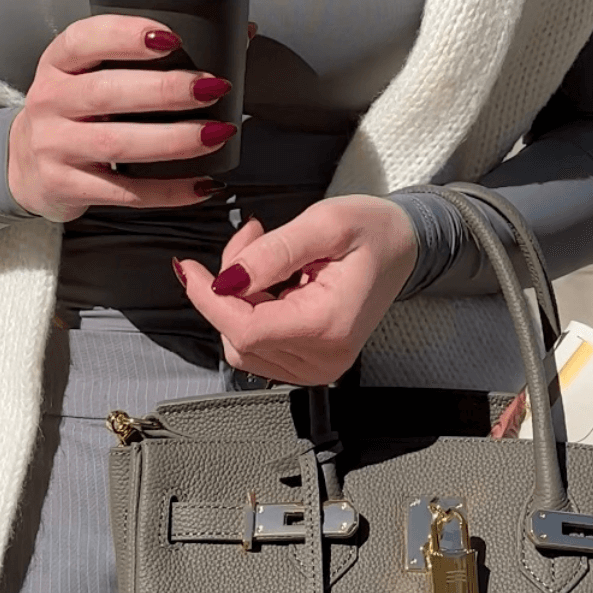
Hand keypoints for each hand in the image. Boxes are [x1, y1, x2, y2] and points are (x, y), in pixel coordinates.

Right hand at [7, 16, 254, 221]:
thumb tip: (238, 33)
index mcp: (57, 64)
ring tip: (217, 134)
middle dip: (165, 91)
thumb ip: (144, 59)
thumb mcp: (88, 77)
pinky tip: (203, 185)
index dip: (126, 35)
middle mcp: (50, 102)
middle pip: (108, 94)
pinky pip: (126, 193)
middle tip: (212, 88)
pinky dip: (169, 191)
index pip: (84, 40)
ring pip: (119, 144)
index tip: (170, 37)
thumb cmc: (74, 114)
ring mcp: (56, 148)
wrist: (23, 167)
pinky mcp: (68, 187)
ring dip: (173, 140)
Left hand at [175, 195, 418, 385]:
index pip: (245, 331)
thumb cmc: (372, 231)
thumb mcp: (325, 223)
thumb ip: (273, 252)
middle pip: (239, 337)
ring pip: (241, 345)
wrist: (404, 249)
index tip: (188, 268)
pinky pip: (256, 347)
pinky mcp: (308, 367)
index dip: (208, 300)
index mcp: (327, 327)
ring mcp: (315, 369)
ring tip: (265, 255)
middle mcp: (321, 361)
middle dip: (227, 289)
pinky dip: (249, 313)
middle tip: (252, 237)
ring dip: (237, 300)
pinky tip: (268, 282)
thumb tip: (226, 280)